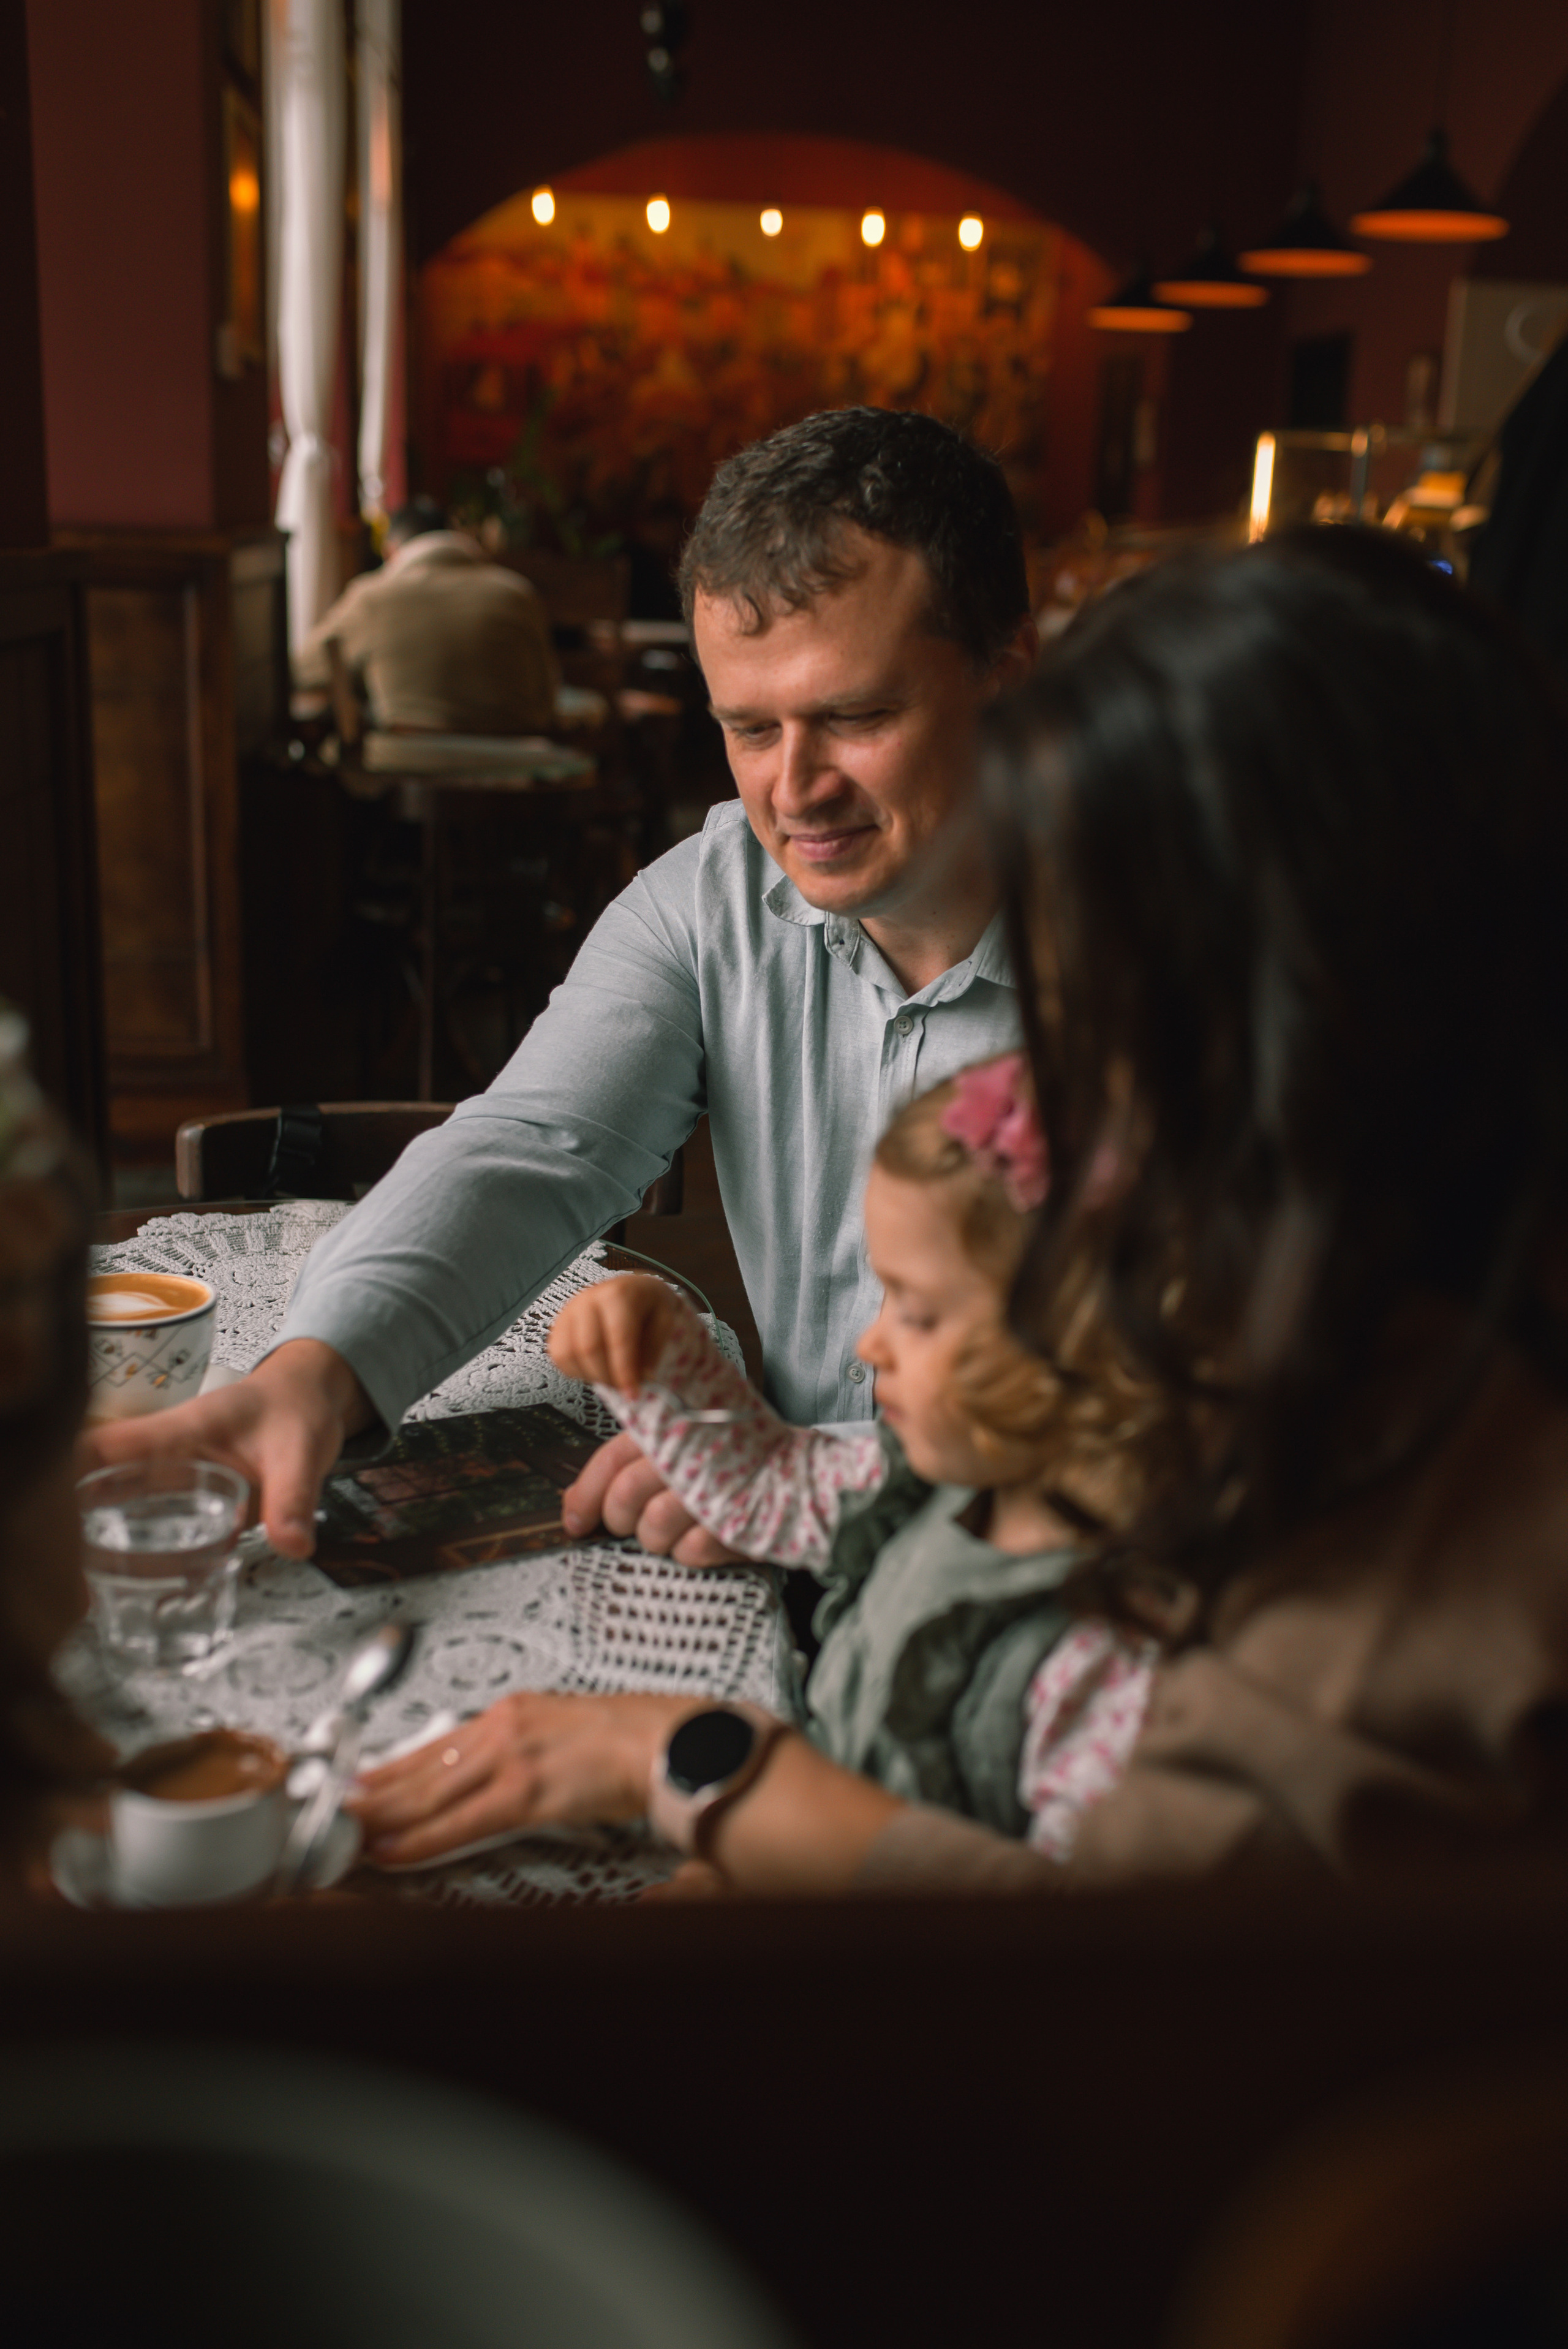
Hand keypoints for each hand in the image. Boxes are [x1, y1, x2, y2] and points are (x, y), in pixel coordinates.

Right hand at [76, 1339, 371, 1559]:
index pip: (107, 1446)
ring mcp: (177, 1475)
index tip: (50, 1504)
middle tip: (65, 1562)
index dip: (68, 1470)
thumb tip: (292, 1545)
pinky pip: (156, 1520)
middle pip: (99, 1479)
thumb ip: (293, 1498)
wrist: (313, 1396)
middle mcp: (168, 1454)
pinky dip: (141, 1546)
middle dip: (74, 1515)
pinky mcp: (193, 1495)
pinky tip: (133, 1581)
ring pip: (121, 1503)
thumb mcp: (301, 1453)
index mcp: (180, 1432)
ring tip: (86, 1581)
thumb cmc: (298, 1409)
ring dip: (100, 1533)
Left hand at [351, 1690, 691, 1864]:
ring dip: (383, 1816)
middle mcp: (504, 1727)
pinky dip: (419, 1838)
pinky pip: (460, 1821)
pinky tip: (392, 1849)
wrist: (671, 1743)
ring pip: (429, 1792)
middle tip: (332, 1810)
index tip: (358, 1783)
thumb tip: (494, 1782)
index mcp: (514, 1712)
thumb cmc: (631, 1742)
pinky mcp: (527, 1790)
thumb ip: (524, 1753)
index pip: (435, 1745)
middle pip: (421, 1766)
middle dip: (373, 1792)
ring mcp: (512, 1757)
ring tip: (346, 1832)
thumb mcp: (563, 1735)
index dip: (391, 1769)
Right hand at [547, 1273, 690, 1393]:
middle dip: (607, 1377)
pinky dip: (574, 1371)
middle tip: (623, 1389)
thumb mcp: (666, 1318)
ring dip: (589, 1376)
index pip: (618, 1339)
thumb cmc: (648, 1304)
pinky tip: (594, 1370)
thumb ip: (654, 1347)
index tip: (632, 1394)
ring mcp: (569, 1311)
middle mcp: (588, 1299)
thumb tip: (643, 1376)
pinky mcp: (558, 1323)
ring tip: (610, 1378)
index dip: (624, 1372)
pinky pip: (557, 1355)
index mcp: (619, 1295)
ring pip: (567, 1354)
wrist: (630, 1288)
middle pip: (588, 1348)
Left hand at [560, 1430, 743, 1565]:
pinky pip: (688, 1552)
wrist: (794, 1472)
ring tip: (671, 1528)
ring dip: (654, 1538)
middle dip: (619, 1518)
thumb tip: (572, 1502)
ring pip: (653, 1528)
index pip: (613, 1458)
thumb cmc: (723, 1459)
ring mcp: (717, 1488)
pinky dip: (688, 1551)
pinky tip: (701, 1535)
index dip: (587, 1493)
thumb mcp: (672, 1446)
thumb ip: (625, 1466)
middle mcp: (692, 1452)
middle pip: (627, 1495)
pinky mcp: (737, 1523)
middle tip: (629, 1522)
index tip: (574, 1521)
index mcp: (672, 1427)